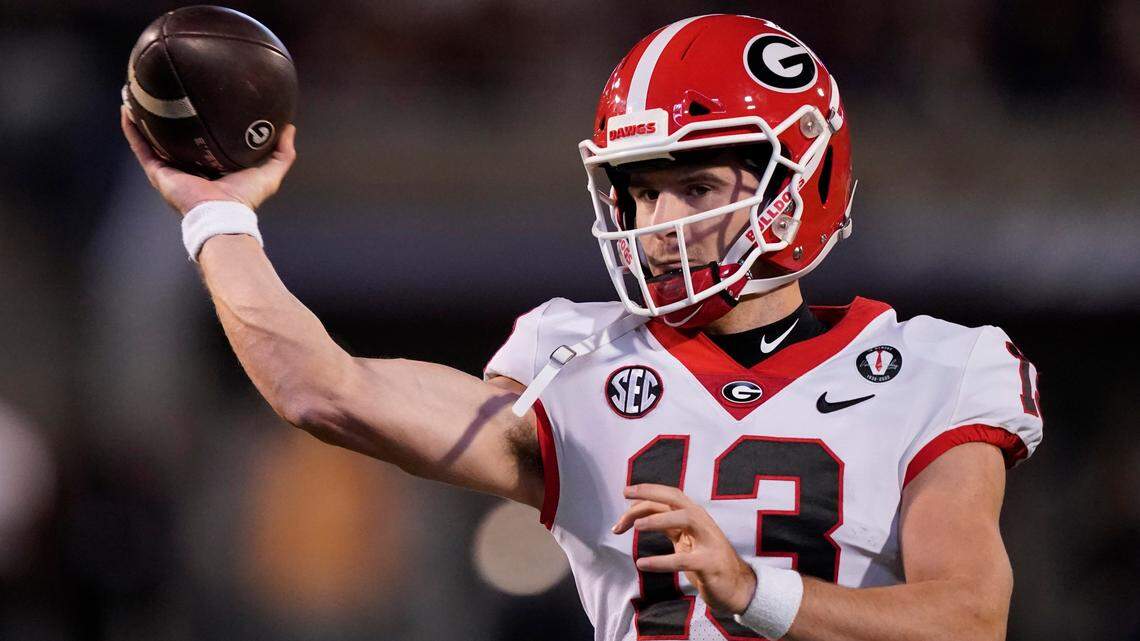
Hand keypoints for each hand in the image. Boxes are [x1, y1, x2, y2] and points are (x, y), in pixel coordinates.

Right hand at [120, 105, 296, 215]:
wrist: (222, 214)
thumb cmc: (245, 198)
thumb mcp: (270, 172)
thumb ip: (282, 152)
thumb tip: (290, 128)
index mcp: (210, 166)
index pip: (203, 140)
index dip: (200, 122)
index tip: (199, 100)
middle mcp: (187, 167)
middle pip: (174, 137)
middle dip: (167, 117)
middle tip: (164, 92)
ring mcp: (170, 169)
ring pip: (151, 138)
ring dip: (142, 117)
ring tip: (135, 94)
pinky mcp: (158, 172)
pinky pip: (140, 146)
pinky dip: (132, 128)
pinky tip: (126, 108)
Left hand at [613, 484, 756, 614]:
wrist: (736, 587)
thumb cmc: (704, 560)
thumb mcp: (684, 538)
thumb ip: (665, 525)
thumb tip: (634, 517)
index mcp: (694, 515)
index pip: (670, 495)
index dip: (648, 491)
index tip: (625, 492)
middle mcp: (701, 522)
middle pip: (676, 499)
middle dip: (651, 493)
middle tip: (626, 495)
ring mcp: (708, 541)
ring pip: (684, 520)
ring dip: (658, 520)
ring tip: (636, 527)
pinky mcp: (709, 564)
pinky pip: (682, 560)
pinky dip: (660, 561)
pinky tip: (642, 564)